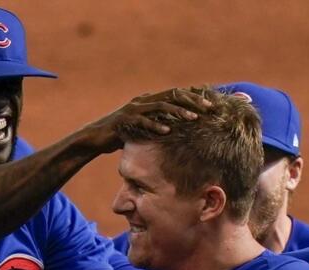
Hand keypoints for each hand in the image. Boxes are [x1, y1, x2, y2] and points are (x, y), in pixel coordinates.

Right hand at [83, 88, 212, 153]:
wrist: (96, 137)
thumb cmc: (123, 134)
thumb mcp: (146, 127)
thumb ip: (160, 123)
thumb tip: (180, 130)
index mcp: (150, 100)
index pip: (176, 94)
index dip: (194, 96)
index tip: (213, 103)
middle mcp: (143, 100)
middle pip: (172, 95)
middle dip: (192, 100)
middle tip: (210, 108)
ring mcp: (133, 109)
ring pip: (160, 106)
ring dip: (178, 111)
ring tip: (194, 118)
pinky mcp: (124, 121)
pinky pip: (142, 122)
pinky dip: (155, 126)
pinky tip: (167, 131)